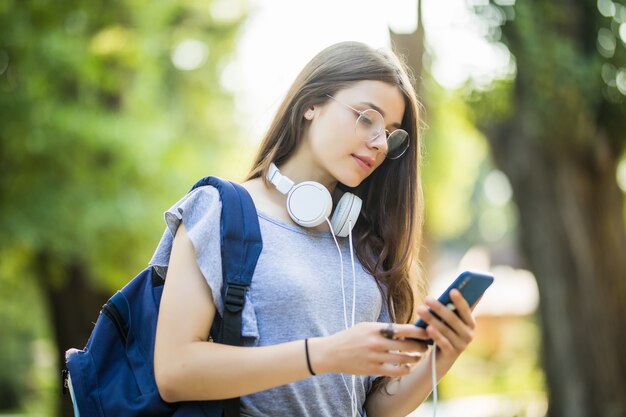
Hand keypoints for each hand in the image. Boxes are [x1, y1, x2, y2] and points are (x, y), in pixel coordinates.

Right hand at [309, 322, 429, 377]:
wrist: (331, 352)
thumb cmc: (351, 337)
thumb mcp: (366, 327)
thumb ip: (384, 329)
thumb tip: (406, 329)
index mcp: (375, 329)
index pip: (403, 329)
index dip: (418, 331)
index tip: (427, 331)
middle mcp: (376, 342)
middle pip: (406, 344)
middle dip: (420, 346)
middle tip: (426, 346)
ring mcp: (374, 357)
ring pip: (403, 359)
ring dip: (414, 358)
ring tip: (418, 356)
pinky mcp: (372, 369)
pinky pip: (394, 371)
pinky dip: (404, 370)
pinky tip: (408, 368)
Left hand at [416, 289, 475, 366]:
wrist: (438, 359)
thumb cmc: (443, 333)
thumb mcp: (448, 321)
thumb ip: (453, 308)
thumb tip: (454, 289)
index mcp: (470, 323)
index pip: (466, 310)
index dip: (460, 300)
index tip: (452, 290)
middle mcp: (469, 334)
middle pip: (453, 319)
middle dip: (439, 307)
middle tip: (426, 298)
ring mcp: (461, 346)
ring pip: (446, 330)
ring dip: (432, 318)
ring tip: (420, 310)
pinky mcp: (451, 355)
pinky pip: (443, 343)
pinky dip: (436, 335)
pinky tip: (428, 328)